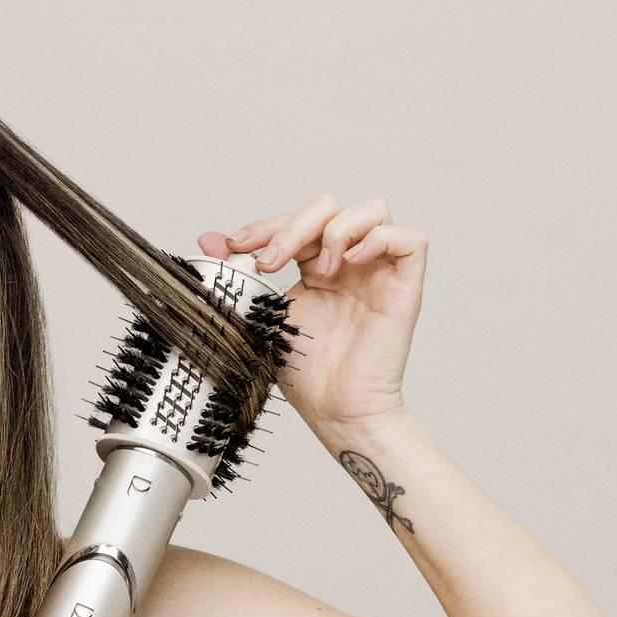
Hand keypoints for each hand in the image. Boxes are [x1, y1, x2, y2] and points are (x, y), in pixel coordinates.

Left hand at [199, 193, 425, 435]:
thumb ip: (238, 276)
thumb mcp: (260, 315)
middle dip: (294, 225)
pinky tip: (351, 263)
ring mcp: (379, 272)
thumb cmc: (305, 374)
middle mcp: (349, 263)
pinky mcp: (405, 286)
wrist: (335, 410)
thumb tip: (207, 239)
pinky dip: (379, 239)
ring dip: (337, 228)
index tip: (236, 245)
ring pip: (373, 210)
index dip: (266, 225)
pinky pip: (410, 240)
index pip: (296, 221)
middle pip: (330, 207)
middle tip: (270, 263)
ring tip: (322, 268)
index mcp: (316, 267)